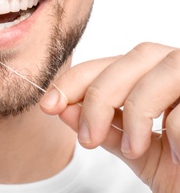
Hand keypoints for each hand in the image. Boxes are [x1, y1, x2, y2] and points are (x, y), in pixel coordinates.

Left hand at [40, 42, 179, 191]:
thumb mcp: (137, 150)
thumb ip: (105, 128)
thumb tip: (63, 108)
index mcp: (154, 78)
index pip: (107, 65)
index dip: (73, 80)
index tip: (49, 105)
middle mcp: (178, 68)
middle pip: (133, 59)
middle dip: (100, 96)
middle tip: (87, 138)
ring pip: (162, 69)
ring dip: (137, 111)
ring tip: (134, 149)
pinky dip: (177, 129)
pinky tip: (177, 156)